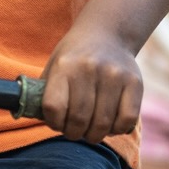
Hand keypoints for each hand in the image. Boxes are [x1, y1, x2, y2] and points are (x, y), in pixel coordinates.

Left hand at [39, 26, 144, 144]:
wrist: (107, 33)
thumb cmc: (74, 57)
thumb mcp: (54, 66)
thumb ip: (44, 92)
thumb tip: (33, 118)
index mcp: (64, 66)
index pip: (54, 107)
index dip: (54, 123)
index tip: (57, 123)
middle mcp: (89, 69)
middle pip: (79, 120)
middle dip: (74, 133)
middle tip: (75, 131)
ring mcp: (115, 75)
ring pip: (103, 124)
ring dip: (94, 135)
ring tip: (90, 129)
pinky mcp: (135, 83)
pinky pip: (127, 120)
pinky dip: (117, 130)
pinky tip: (110, 124)